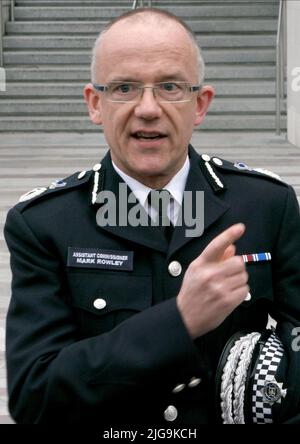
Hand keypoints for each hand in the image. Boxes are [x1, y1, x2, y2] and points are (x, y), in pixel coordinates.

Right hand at [177, 224, 248, 338]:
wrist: (185, 317)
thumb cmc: (192, 291)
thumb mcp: (196, 271)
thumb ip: (215, 259)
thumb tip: (232, 247)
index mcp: (201, 264)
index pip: (216, 245)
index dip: (229, 234)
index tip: (240, 228)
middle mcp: (209, 274)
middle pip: (239, 262)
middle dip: (237, 268)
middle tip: (229, 275)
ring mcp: (219, 288)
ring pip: (244, 276)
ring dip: (239, 281)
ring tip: (227, 287)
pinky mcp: (227, 301)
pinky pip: (245, 290)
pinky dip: (241, 292)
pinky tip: (230, 295)